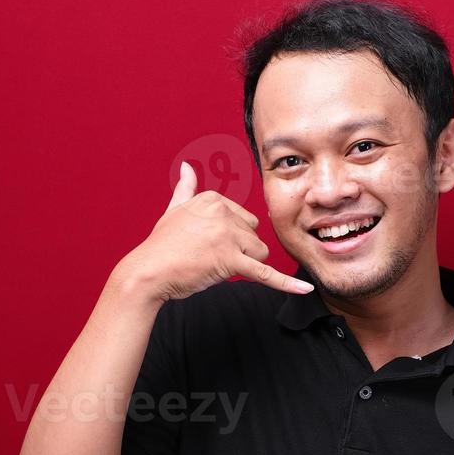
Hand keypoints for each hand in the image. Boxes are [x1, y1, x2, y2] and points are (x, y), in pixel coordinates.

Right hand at [117, 160, 312, 301]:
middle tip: (210, 259)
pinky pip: (265, 273)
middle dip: (240, 252)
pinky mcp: (231, 261)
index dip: (231, 239)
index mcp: (213, 199)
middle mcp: (222, 213)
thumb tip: (188, 166)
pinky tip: (305, 288)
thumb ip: (186, 188)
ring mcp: (227, 236)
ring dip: (243, 266)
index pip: (244, 220)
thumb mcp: (173, 211)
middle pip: (253, 237)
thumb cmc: (161, 246)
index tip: (208, 245)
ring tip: (213, 267)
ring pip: (258, 254)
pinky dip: (285, 283)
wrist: (148, 272)